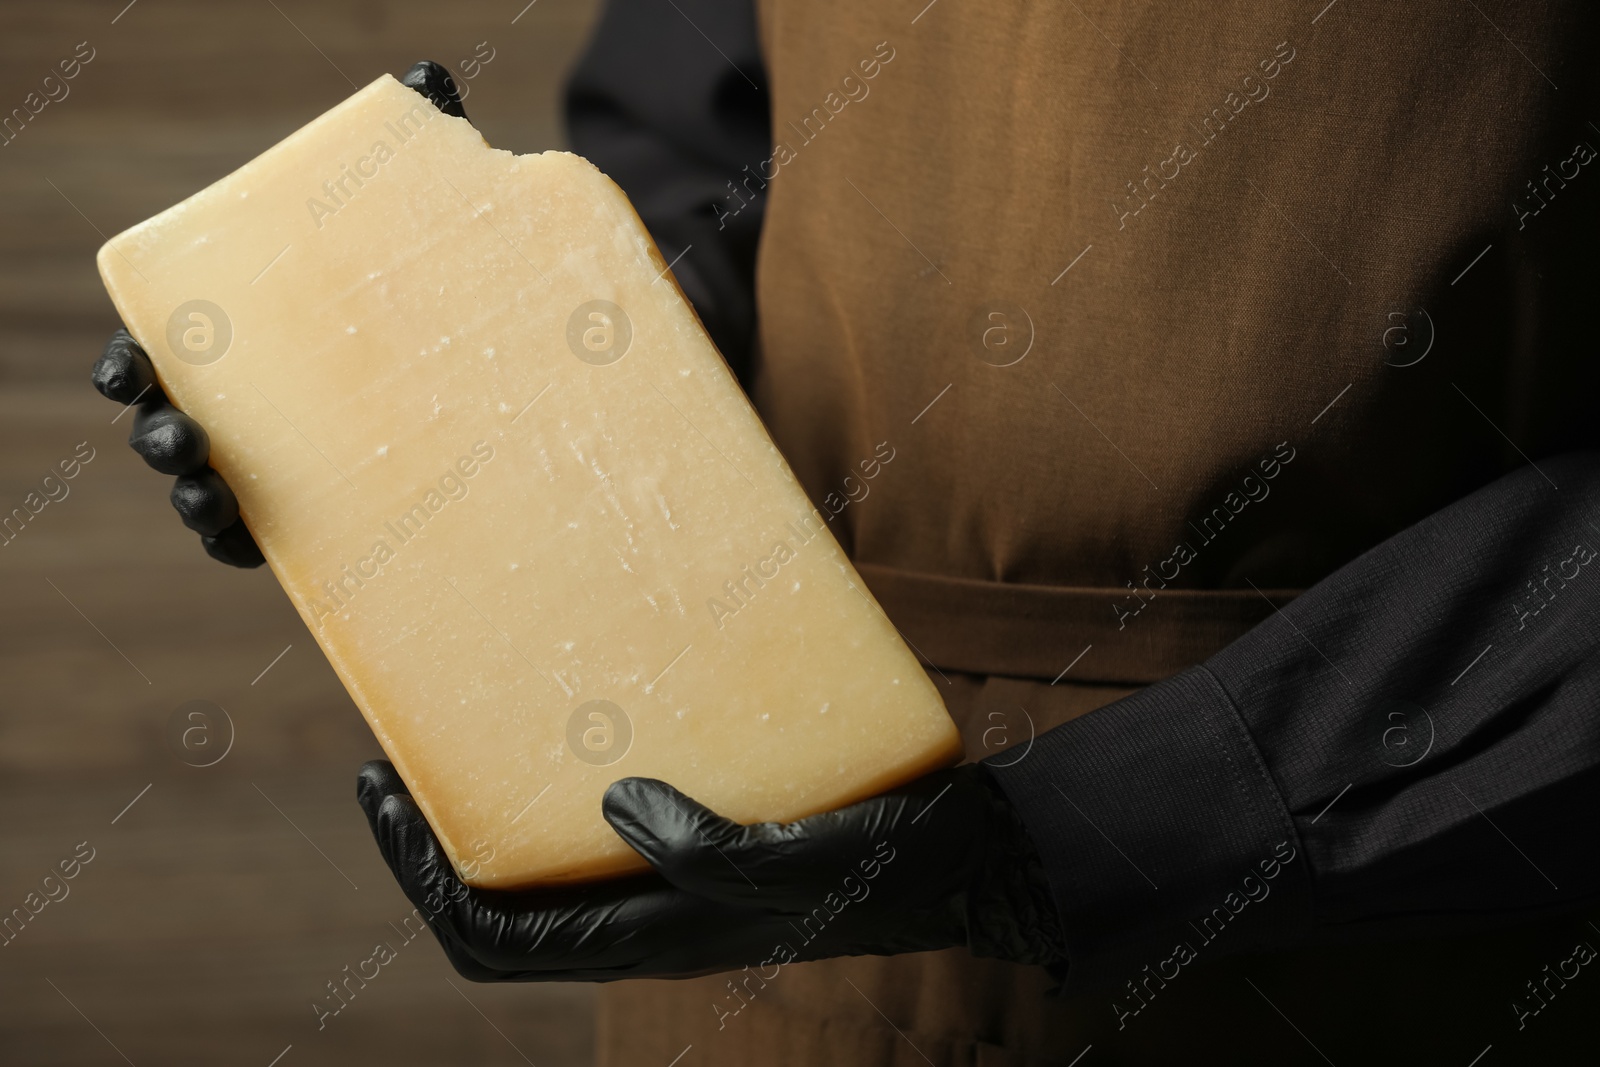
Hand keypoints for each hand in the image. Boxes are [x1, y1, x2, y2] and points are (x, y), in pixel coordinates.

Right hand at [88, 61, 468, 566]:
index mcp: (256, 339)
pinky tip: (252, 543)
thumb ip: (422, 144)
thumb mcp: (433, 216)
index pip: (173, 352)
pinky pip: (272, 544)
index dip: (137, 364)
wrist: (505, 353)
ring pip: (211, 495)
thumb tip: (432, 81)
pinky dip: (246, 547)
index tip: (134, 369)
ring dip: (196, 502)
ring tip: (212, 499)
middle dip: (162, 436)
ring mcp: (286, 468)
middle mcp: (256, 408)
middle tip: (180, 437)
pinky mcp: (326, 519)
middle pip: (177, 426)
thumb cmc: (443, 280)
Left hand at [355, 757, 1065, 982]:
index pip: (495, 940)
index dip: (422, 881)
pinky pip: (601, 842)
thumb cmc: (890, 866)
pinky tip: (575, 733)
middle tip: (391, 771)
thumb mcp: (804, 862)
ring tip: (462, 747)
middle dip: (432, 854)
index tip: (381, 800)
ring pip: (544, 881)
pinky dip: (558, 799)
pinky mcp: (701, 851)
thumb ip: (713, 848)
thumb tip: (616, 806)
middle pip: (500, 914)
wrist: (961, 863)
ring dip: (488, 827)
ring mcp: (671, 891)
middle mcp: (649, 922)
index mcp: (656, 938)